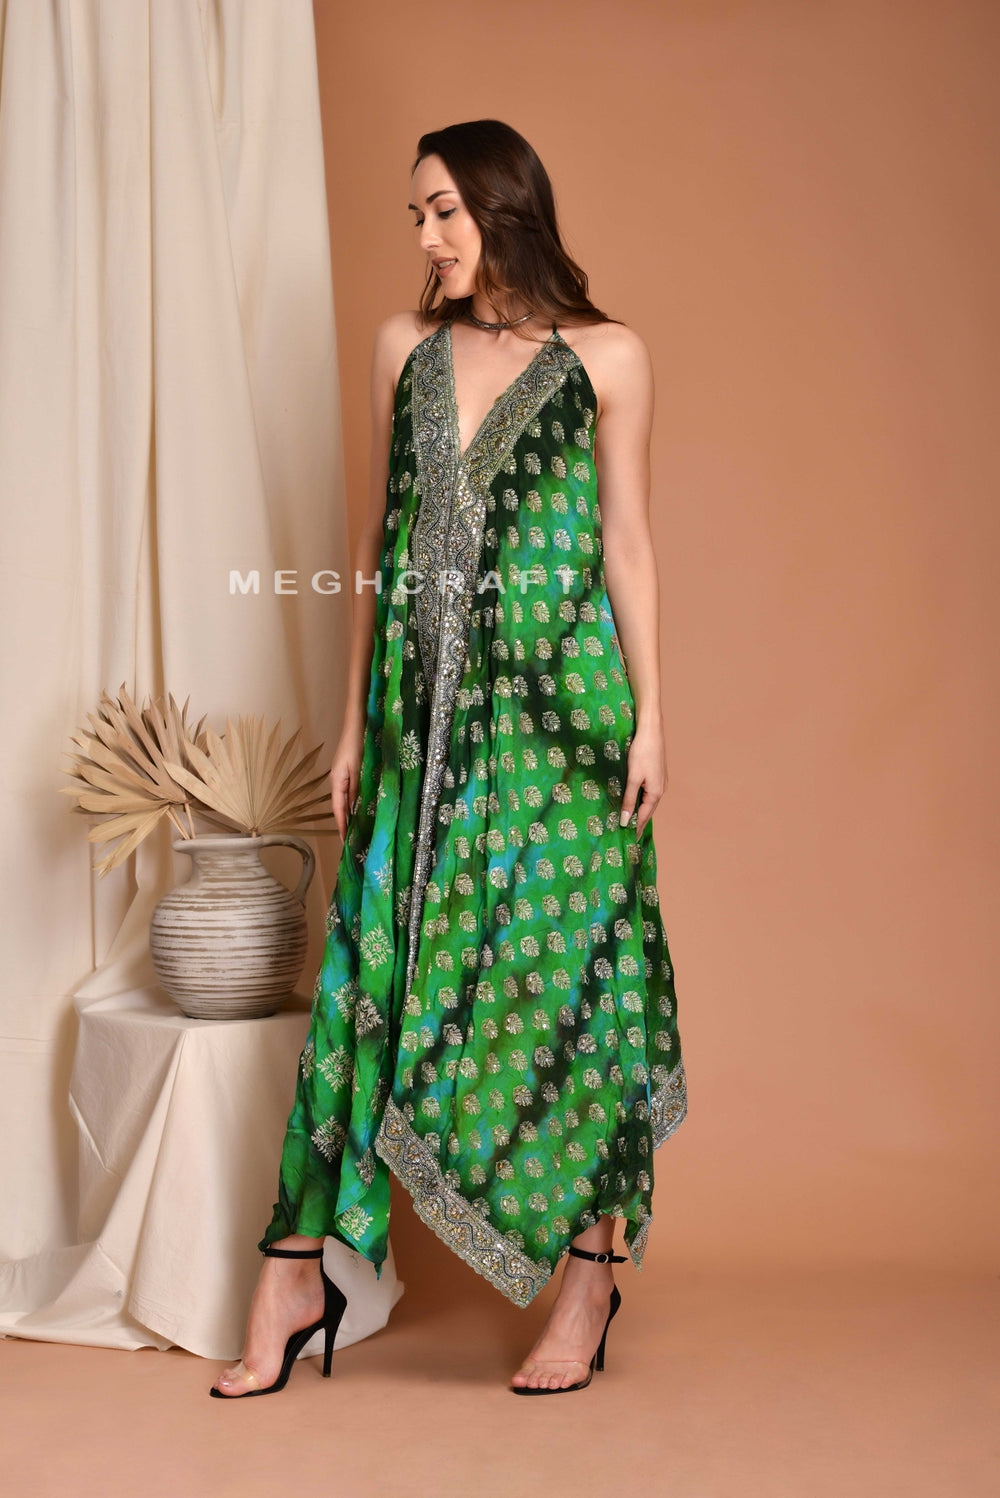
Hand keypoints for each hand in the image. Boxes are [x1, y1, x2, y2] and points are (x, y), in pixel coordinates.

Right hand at [328, 719, 363, 840]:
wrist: (357, 724)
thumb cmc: (357, 744)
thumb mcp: (358, 768)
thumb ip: (357, 788)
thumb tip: (356, 808)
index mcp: (337, 781)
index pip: (338, 809)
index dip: (342, 825)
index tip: (345, 841)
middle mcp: (338, 781)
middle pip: (340, 807)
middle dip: (345, 823)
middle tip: (352, 841)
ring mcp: (343, 776)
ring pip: (346, 800)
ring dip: (350, 814)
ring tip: (357, 830)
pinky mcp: (350, 772)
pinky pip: (350, 792)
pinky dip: (354, 803)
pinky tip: (361, 809)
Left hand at [619, 715, 666, 838]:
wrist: (651, 731)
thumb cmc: (641, 753)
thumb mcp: (632, 778)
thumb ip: (629, 800)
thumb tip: (626, 820)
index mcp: (655, 793)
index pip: (644, 816)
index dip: (636, 827)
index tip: (629, 840)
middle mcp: (661, 789)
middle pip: (648, 810)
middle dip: (639, 822)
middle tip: (629, 834)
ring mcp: (660, 781)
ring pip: (649, 801)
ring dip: (641, 811)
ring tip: (632, 821)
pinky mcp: (657, 774)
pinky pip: (649, 792)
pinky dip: (642, 800)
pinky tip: (636, 801)